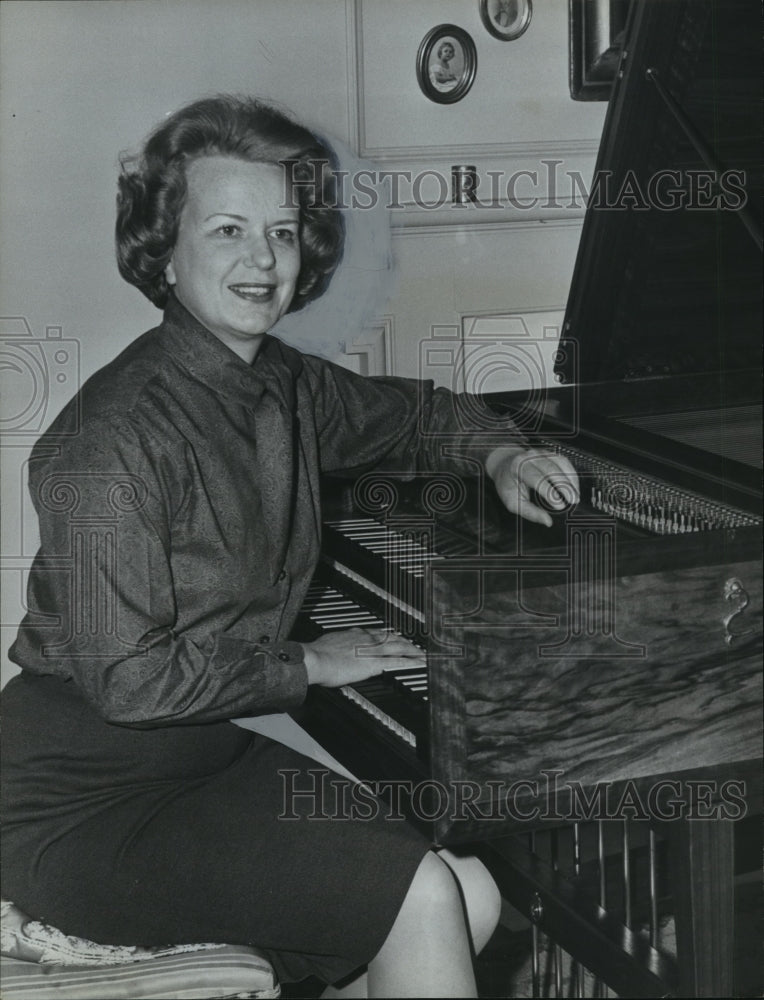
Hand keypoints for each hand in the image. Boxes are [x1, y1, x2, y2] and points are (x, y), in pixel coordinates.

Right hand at [302, 628, 425, 687]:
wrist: (315, 658)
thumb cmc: (317, 653)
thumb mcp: (329, 642)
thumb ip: (337, 643)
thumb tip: (335, 645)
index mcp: (355, 634)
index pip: (378, 633)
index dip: (389, 636)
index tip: (395, 638)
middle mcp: (367, 639)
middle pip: (392, 639)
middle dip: (406, 642)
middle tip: (415, 647)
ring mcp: (372, 651)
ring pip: (399, 648)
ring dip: (413, 651)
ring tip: (422, 655)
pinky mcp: (374, 664)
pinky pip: (398, 663)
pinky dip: (411, 663)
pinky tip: (419, 665)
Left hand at [485, 446, 579, 526]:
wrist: (504, 465)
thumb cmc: (508, 485)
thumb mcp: (512, 501)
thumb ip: (529, 512)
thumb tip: (547, 522)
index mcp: (518, 468)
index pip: (536, 479)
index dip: (550, 493)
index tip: (560, 506)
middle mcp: (529, 457)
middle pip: (551, 470)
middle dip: (564, 486)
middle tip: (573, 501)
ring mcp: (540, 453)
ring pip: (560, 464)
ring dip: (571, 480)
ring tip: (576, 496)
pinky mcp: (549, 453)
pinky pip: (564, 462)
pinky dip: (571, 474)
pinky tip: (574, 486)